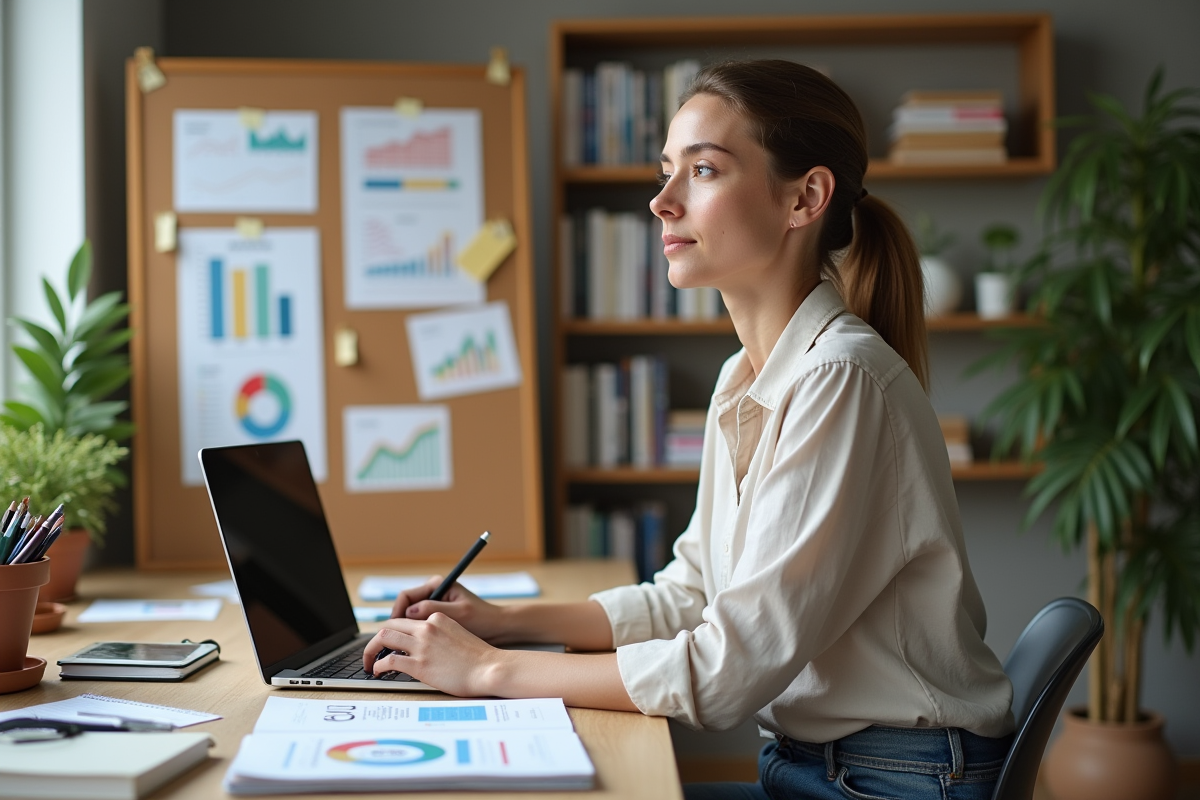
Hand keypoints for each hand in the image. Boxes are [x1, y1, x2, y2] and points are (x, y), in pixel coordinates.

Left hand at [363, 613, 504, 695]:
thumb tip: (425, 645)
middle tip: (373, 651)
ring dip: (370, 650)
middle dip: (377, 639)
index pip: (405, 618)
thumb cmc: (478, 658)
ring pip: (383, 638)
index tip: (389, 642)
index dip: (393, 630)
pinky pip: (388, 661)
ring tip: (368, 662)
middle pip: (390, 625)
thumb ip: (439, 634)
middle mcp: (427, 627)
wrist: (489, 669)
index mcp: (437, 618)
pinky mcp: (419, 664)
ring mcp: (422, 645)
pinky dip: (378, 665)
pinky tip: (377, 672)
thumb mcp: (458, 634)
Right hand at [391, 575, 507, 641]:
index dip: (396, 614)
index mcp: (437, 586)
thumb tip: (409, 613)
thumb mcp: (458, 613)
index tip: (390, 630)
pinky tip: (413, 650)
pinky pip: (419, 626)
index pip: (406, 597)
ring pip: (410, 620)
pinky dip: (414, 637)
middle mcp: (433, 594)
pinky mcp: (438, 619)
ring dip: (404, 633)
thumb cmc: (482, 619)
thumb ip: (433, 610)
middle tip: (389, 644)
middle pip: (404, 608)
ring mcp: (435, 606)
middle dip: (396, 625)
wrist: (499, 629)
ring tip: (398, 649)